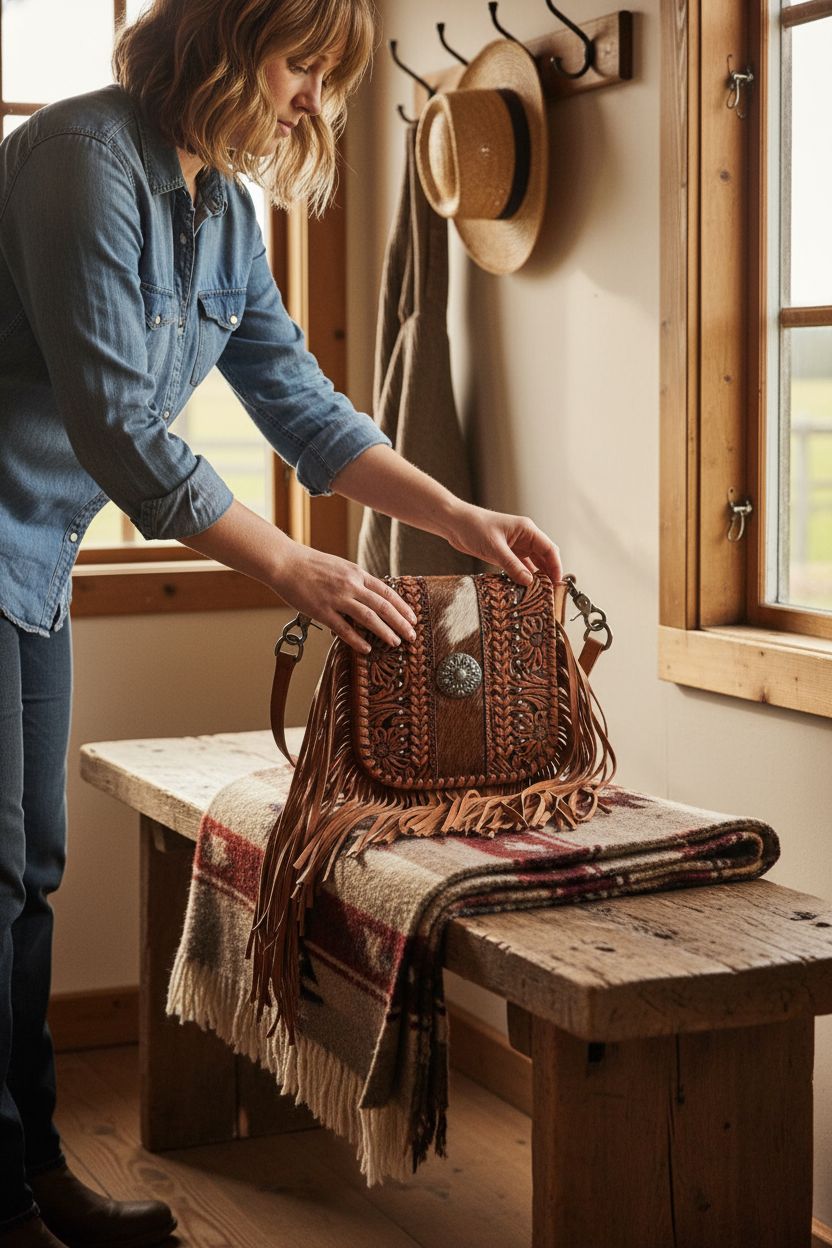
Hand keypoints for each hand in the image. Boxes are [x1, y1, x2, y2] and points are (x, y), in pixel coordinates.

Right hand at [274, 541, 416, 653]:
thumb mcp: (340, 566)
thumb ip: (356, 580)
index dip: (402, 607)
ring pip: (368, 617)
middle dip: (400, 622)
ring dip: (384, 631)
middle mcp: (350, 584)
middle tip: (412, 636)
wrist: (285, 562)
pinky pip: (343, 628)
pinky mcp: (321, 610)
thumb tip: (371, 593)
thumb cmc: (310, 564)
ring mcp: (336, 598)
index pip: (387, 592)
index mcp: (356, 573)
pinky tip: (366, 649)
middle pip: (383, 606)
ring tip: (395, 643)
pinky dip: (357, 640)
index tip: (413, 618)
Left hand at [445, 504, 562, 584]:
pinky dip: (523, 577)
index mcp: (527, 530)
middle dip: (548, 574)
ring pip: (533, 564)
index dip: (556, 566)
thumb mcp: (494, 548)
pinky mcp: (506, 554)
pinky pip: (519, 567)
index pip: (549, 549)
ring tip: (539, 594)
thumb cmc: (474, 527)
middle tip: (551, 593)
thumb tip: (529, 581)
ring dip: (536, 577)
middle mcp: (524, 538)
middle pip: (544, 558)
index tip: (558, 583)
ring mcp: (515, 546)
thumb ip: (512, 565)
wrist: (455, 524)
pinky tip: (524, 589)